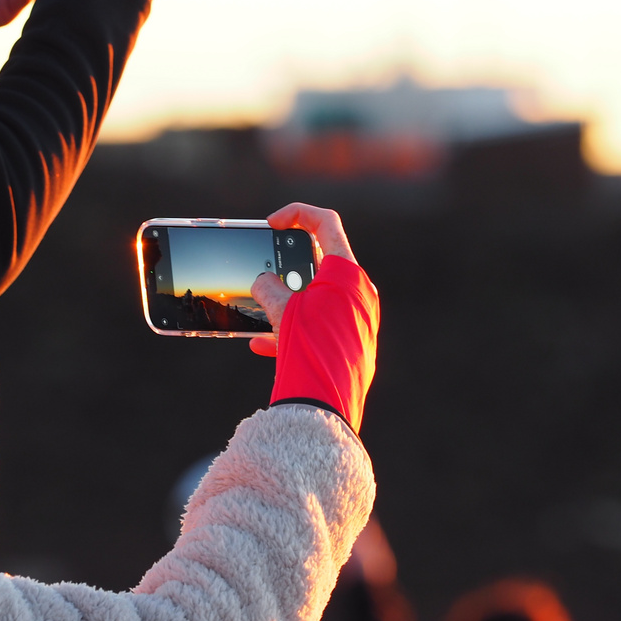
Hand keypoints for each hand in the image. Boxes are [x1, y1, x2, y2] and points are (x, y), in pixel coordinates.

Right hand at [250, 203, 358, 356]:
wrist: (327, 404)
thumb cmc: (309, 351)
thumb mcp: (281, 310)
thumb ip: (269, 287)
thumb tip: (263, 283)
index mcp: (348, 274)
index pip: (326, 224)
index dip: (296, 215)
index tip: (272, 224)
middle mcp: (358, 293)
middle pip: (320, 262)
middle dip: (287, 266)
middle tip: (264, 269)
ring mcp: (356, 319)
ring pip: (316, 296)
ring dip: (286, 299)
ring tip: (262, 308)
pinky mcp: (350, 344)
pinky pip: (318, 326)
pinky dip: (291, 328)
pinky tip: (262, 344)